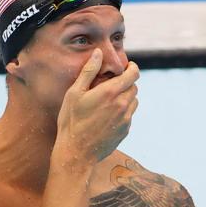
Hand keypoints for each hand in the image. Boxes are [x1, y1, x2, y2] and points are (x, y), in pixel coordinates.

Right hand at [54, 50, 139, 164]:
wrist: (76, 153)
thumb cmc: (71, 122)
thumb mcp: (74, 94)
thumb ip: (88, 72)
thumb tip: (98, 53)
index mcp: (110, 92)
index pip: (133, 74)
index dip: (132, 68)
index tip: (127, 67)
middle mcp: (122, 105)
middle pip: (134, 87)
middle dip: (127, 83)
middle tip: (113, 85)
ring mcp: (125, 119)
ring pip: (134, 101)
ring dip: (126, 98)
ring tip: (109, 101)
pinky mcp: (125, 131)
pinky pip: (129, 116)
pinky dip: (123, 112)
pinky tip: (107, 117)